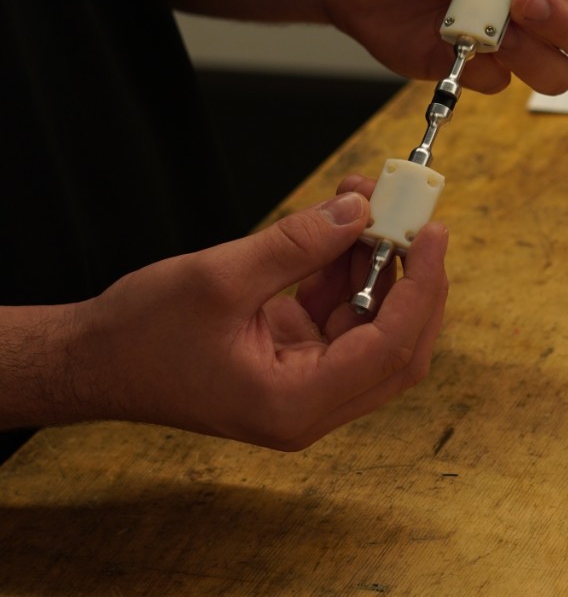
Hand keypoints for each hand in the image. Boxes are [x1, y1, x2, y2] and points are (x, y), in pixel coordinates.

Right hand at [64, 181, 448, 449]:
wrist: (91, 362)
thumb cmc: (139, 335)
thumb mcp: (220, 277)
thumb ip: (296, 244)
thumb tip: (359, 211)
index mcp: (295, 404)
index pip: (390, 348)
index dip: (422, 288)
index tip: (434, 234)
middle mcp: (310, 406)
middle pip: (398, 346)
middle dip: (411, 278)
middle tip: (416, 218)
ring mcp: (306, 386)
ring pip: (373, 326)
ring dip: (376, 265)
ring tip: (365, 202)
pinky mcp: (297, 363)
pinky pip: (342, 317)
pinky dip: (347, 272)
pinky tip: (342, 228)